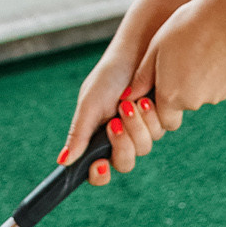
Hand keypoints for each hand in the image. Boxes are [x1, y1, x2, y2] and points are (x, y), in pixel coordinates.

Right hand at [62, 36, 174, 187]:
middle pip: (125, 163)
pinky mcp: (162, 119)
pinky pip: (162, 130)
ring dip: (136, 125)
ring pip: (144, 147)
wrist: (136, 52)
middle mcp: (121, 139)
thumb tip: (63, 162)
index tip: (100, 164)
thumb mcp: (89, 104)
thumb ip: (78, 134)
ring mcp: (143, 130)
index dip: (99, 174)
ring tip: (129, 102)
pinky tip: (145, 98)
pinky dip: (152, 116)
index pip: (98, 170)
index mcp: (99, 139)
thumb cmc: (108, 76)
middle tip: (115, 122)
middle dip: (122, 144)